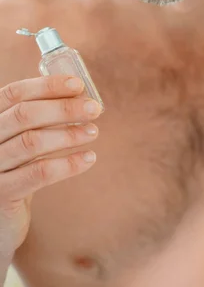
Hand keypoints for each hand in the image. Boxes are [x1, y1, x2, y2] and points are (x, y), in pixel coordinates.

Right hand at [0, 75, 100, 253]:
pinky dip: (67, 164)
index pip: (15, 93)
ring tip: (93, 131)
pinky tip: (88, 158)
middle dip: (63, 108)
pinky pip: (38, 173)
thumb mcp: (21, 138)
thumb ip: (40, 117)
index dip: (47, 86)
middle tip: (94, 109)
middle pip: (24, 115)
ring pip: (32, 142)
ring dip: (68, 134)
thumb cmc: (16, 168)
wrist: (0, 218)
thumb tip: (80, 95)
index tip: (78, 85)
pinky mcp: (2, 194)